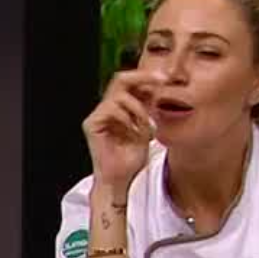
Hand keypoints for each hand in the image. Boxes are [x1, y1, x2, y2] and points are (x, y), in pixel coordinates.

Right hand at [83, 69, 165, 192]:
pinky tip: (133, 132)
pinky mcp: (91, 124)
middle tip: (162, 80)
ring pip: (119, 94)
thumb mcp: (148, 128)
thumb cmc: (132, 159)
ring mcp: (98, 115)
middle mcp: (106, 108)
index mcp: (120, 108)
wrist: (120, 180)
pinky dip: (127, 118)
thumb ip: (149, 109)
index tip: (168, 78)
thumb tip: (161, 88)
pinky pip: (111, 109)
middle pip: (120, 79)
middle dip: (143, 77)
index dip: (148, 77)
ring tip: (147, 126)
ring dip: (139, 109)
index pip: (130, 83)